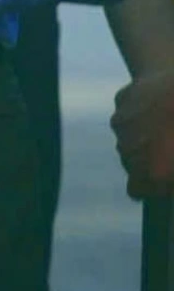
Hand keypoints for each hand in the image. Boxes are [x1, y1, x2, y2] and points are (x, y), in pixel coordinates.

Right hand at [113, 68, 173, 198]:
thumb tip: (170, 175)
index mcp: (151, 173)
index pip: (136, 191)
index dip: (153, 186)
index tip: (167, 178)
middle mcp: (128, 151)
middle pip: (132, 162)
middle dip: (149, 159)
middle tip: (173, 148)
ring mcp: (122, 124)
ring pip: (128, 136)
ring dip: (143, 135)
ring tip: (169, 124)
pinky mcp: (122, 99)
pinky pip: (128, 111)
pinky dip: (140, 111)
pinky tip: (161, 105)